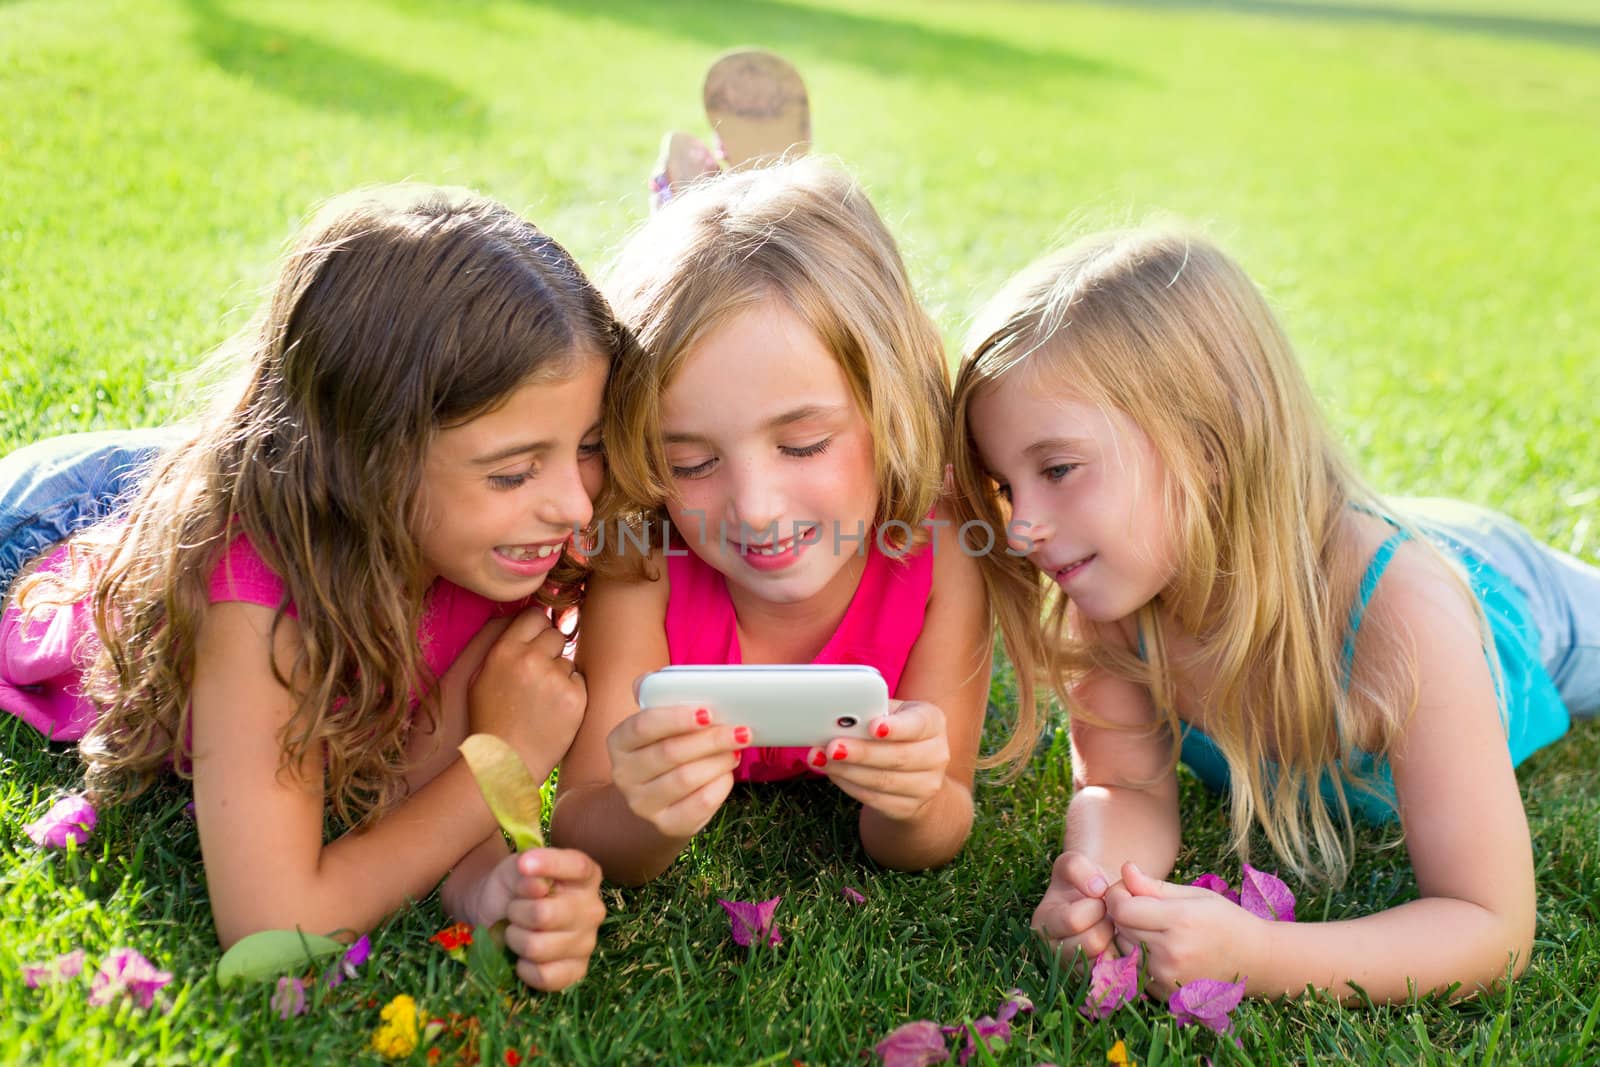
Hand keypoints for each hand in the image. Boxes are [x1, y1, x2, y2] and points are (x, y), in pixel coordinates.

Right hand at [468, 606, 585, 769]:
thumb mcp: (481, 678)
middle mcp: (530, 658)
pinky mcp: (575, 696)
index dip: (537, 627)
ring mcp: (555, 677)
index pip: (534, 615)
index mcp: (504, 651)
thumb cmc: (491, 721)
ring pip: (568, 659)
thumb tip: (526, 624)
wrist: (506, 762)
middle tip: (539, 676)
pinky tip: (555, 711)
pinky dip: (572, 693)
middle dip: (551, 650)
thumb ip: (504, 648)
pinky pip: (579, 680)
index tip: (537, 640)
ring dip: (561, 674)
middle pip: (556, 633)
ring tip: (543, 700)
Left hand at [477, 848, 606, 991]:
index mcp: (586, 876)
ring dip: (516, 940)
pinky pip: (544, 976)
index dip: (550, 864)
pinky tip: (522, 957)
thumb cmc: (515, 887)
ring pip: (538, 948)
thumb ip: (525, 870)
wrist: (500, 916)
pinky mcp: (577, 971)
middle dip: (517, 913)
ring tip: (516, 931)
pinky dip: (523, 968)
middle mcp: (593, 909)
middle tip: (513, 910)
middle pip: (545, 915)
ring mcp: (588, 942)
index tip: (523, 864)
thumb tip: (538, 887)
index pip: (577, 867)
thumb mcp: (515, 868)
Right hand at [607, 702, 744, 838]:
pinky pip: (699, 804)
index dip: (676, 718)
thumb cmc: (664, 750)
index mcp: (619, 742)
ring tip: (736, 750)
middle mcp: (624, 775)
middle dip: (711, 739)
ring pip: (686, 778)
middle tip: (740, 731)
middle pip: (670, 753)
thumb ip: (657, 697)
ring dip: (719, 761)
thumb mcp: (656, 725)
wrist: (657, 801)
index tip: (708, 712)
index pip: (643, 726)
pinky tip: (728, 773)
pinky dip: (720, 786)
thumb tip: (653, 678)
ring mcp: (642, 804)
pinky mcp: (666, 825)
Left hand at [809, 700, 949, 820]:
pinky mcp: (909, 808)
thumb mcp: (891, 715)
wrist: (916, 776)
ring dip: (847, 771)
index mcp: (933, 722)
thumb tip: (838, 718)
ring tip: (821, 759)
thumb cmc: (896, 735)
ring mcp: (926, 785)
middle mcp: (936, 754)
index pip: (918, 724)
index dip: (896, 728)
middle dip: (862, 752)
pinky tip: (832, 773)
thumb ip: (871, 712)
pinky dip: (848, 785)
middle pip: (897, 756)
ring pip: (882, 780)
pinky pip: (874, 798)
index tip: (874, 727)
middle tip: (833, 747)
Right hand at [1033, 850, 1119, 967]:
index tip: (1100, 897)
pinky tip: (1118, 939)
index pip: (1073, 920)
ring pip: (1105, 959)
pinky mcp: (1092, 979)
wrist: (1096, 899)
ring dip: (1115, 939)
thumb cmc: (1082, 880)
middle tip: (1109, 913)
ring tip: (1112, 925)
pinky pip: (1115, 971)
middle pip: (1091, 943)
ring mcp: (1072, 968)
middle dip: (1107, 923)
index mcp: (1043, 923)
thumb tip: (1097, 889)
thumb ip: (1078, 867)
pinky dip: (1122, 954)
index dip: (1095, 905)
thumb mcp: (1073, 863)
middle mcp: (1052, 951)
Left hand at [1103, 861, 1264, 997]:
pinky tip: (1160, 948)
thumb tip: (1124, 869)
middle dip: (1124, 913)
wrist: (1257, 961)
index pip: (1123, 909)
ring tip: (1154, 927)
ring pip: (1124, 948)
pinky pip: (1135, 968)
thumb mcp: (1195, 895)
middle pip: (1121, 927)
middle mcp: (1172, 951)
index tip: (1125, 889)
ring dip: (1129, 934)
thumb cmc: (1226, 921)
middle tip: (1141, 905)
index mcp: (1181, 920)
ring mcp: (1168, 976)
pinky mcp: (1166, 993)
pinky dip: (1138, 956)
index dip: (1117, 895)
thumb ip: (1154, 886)